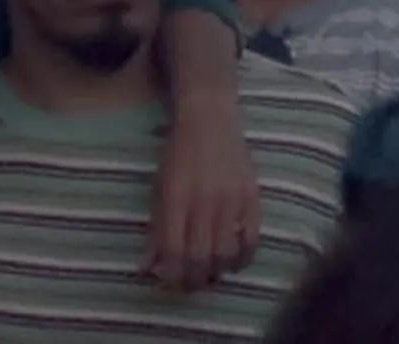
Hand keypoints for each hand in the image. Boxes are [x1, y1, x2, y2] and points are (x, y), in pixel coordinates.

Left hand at [148, 90, 257, 290]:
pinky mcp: (251, 194)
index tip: (170, 282)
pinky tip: (235, 260)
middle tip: (190, 283)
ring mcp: (231, 199)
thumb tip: (147, 268)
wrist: (210, 115)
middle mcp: (204, 202)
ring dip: (217, 272)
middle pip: (200, 259)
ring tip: (211, 272)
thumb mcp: (158, 188)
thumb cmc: (179, 153)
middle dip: (193, 281)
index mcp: (177, 199)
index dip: (171, 277)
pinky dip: (244, 257)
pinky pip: (252, 237)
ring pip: (226, 254)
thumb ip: (155, 228)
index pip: (174, 253)